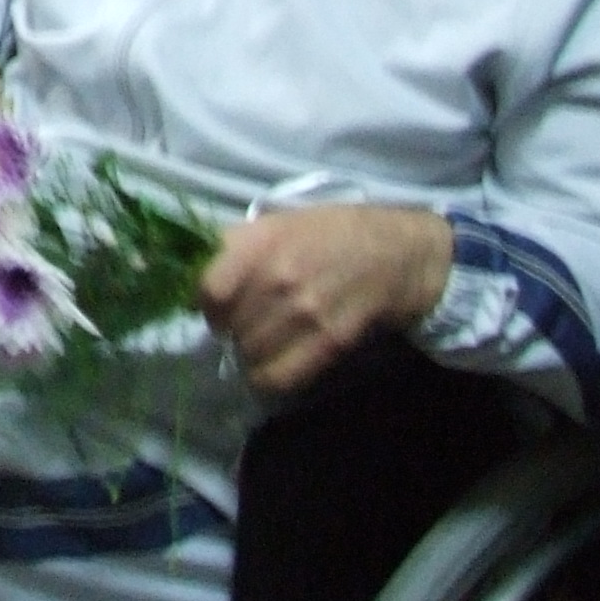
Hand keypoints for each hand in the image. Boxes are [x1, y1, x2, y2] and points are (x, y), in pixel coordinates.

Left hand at [200, 205, 455, 396]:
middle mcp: (279, 276)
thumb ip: (239, 247)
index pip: (209, 290)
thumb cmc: (333, 232)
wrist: (397, 253)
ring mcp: (305, 312)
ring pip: (250, 354)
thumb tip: (202, 278)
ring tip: (264, 343)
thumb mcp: (280, 222)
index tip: (217, 309)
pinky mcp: (329, 342)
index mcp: (262, 241)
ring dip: (250, 354)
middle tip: (246, 327)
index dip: (207, 306)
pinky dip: (268, 379)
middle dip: (233, 332)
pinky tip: (272, 367)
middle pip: (231, 327)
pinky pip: (279, 377)